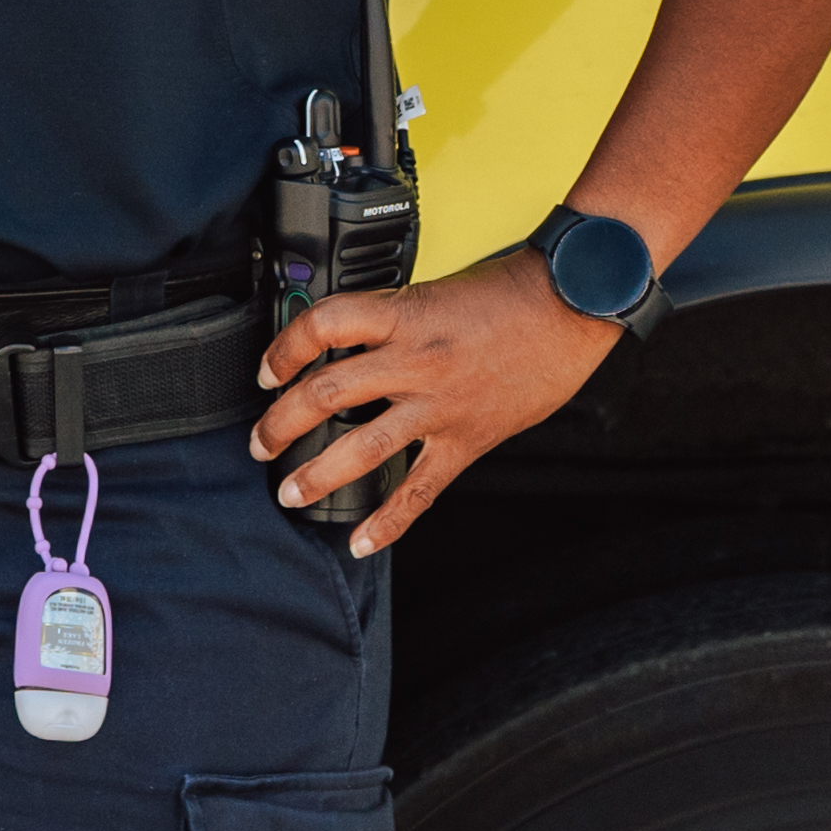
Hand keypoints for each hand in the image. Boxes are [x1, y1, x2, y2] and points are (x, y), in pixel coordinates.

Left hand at [246, 249, 621, 556]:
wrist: (570, 306)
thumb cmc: (507, 291)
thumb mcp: (434, 289)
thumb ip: (390, 319)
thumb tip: (347, 342)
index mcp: (402, 315)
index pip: (321, 326)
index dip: (282, 348)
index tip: (265, 369)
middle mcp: (414, 360)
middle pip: (325, 393)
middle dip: (280, 424)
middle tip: (260, 441)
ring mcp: (439, 406)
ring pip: (361, 447)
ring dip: (315, 474)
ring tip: (287, 491)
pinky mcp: (467, 440)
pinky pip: (418, 490)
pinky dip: (388, 521)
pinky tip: (361, 540)